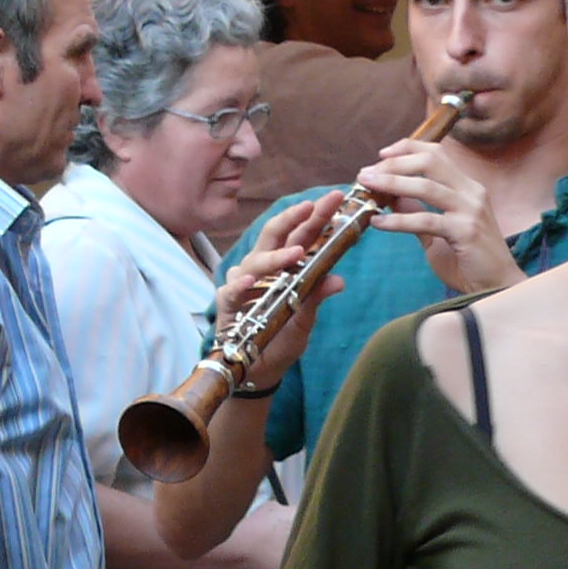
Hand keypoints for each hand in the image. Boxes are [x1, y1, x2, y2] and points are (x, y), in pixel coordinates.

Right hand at [215, 193, 342, 383]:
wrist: (259, 370)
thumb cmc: (280, 337)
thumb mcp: (305, 318)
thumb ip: (316, 296)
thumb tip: (339, 281)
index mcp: (284, 265)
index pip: (302, 234)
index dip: (316, 216)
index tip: (336, 198)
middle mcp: (262, 267)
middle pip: (276, 235)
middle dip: (295, 218)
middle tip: (315, 206)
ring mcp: (243, 282)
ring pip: (256, 260)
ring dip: (276, 256)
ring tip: (297, 253)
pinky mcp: (227, 304)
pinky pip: (232, 290)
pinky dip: (241, 285)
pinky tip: (251, 282)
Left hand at [359, 139, 519, 295]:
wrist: (497, 288)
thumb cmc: (469, 262)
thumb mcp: (437, 232)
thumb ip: (417, 212)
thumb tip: (391, 197)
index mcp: (467, 187)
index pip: (436, 153)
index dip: (406, 149)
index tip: (381, 155)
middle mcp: (472, 192)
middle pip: (429, 161)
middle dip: (394, 164)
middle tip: (366, 174)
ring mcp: (471, 210)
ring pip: (426, 186)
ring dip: (391, 183)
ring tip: (366, 188)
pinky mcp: (466, 231)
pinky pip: (425, 220)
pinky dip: (398, 220)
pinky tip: (378, 222)